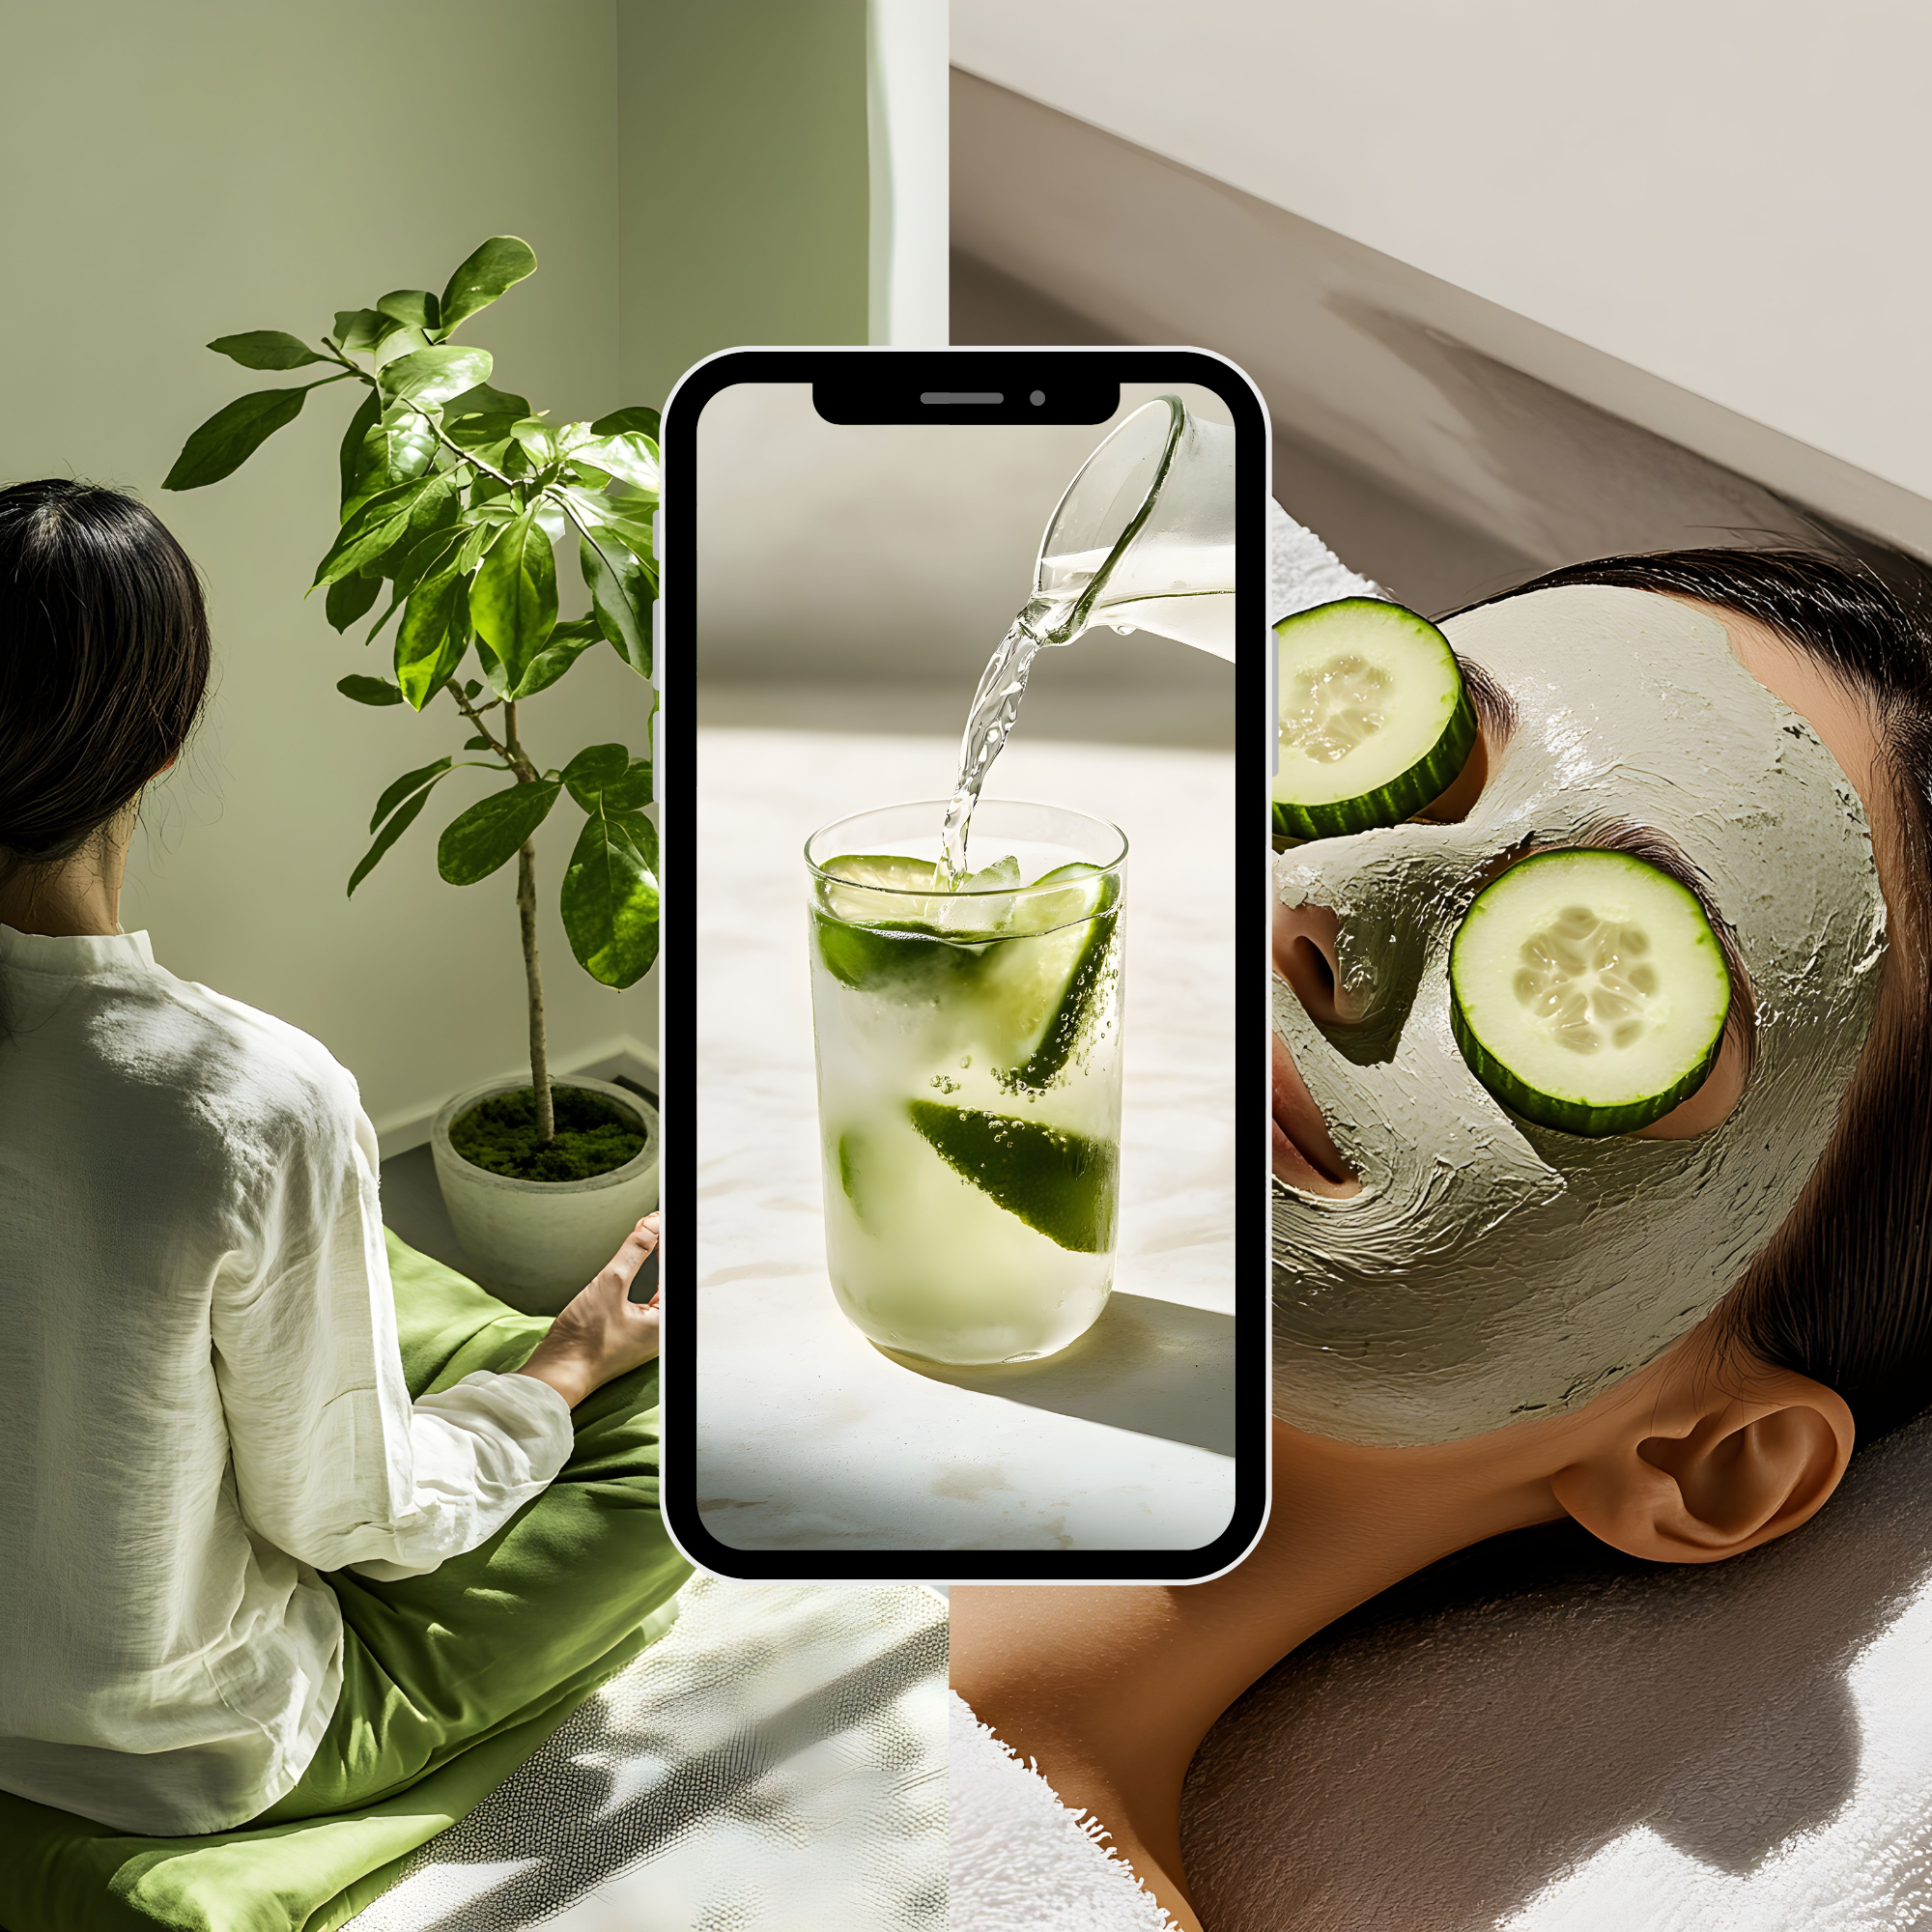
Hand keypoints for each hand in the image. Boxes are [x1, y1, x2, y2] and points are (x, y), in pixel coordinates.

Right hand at [513, 1213, 661, 1408]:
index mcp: (666, 1323)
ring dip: (651, 1261)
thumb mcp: (609, 1284)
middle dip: (661, 1249)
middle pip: (669, 1280)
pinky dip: (640, 1278)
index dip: (666, 1242)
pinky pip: (644, 1299)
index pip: (674, 1272)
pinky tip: (633, 1263)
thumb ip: (634, 1251)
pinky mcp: (629, 1334)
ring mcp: (645, 1334)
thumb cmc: (583, 1342)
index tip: (659, 1220)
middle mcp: (661, 1331)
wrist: (557, 1375)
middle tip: (652, 1223)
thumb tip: (653, 1226)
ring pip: (657, 1288)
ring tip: (645, 1234)